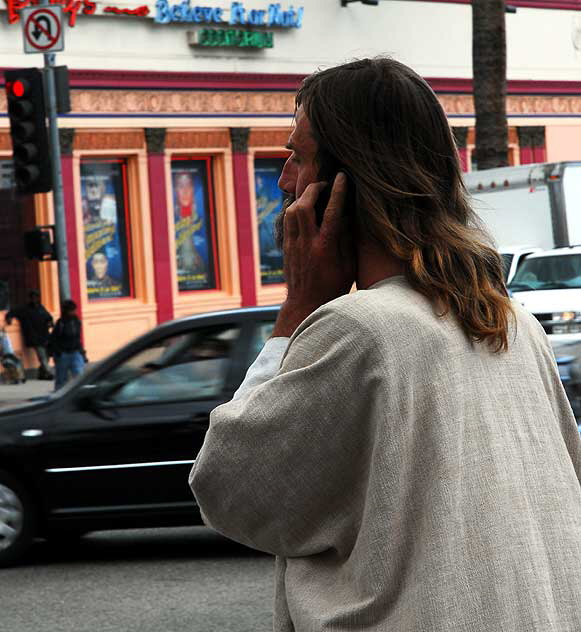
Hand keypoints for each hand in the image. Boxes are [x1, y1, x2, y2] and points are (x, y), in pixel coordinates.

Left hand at [272, 173, 355, 337]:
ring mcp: (294, 245)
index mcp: (326, 248)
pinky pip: (287, 221)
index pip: (332, 212)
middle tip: (324, 184)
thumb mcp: (349, 266)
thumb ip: (349, 240)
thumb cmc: (333, 287)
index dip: (337, 191)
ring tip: (314, 195)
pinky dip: (295, 210)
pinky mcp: (287, 248)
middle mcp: (307, 244)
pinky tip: (304, 209)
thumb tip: (350, 216)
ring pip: (292, 212)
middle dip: (314, 189)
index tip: (341, 176)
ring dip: (303, 198)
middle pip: (304, 206)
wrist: (306, 305)